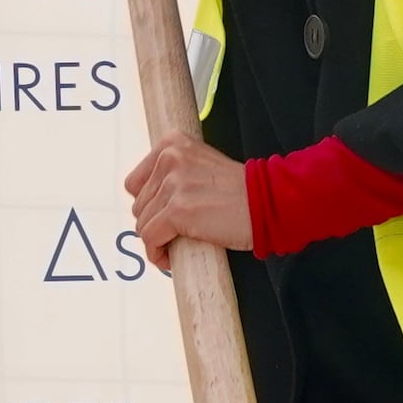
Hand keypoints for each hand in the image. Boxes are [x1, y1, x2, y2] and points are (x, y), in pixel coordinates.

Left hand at [122, 134, 252, 267]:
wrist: (267, 202)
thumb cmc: (240, 191)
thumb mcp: (200, 165)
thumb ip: (174, 175)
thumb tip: (148, 203)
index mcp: (171, 144)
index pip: (135, 182)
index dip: (149, 206)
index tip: (164, 217)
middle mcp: (168, 158)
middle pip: (138, 205)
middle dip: (155, 225)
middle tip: (176, 235)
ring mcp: (172, 184)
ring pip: (143, 224)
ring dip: (157, 241)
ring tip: (178, 245)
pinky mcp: (177, 209)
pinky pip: (151, 238)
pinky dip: (158, 253)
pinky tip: (173, 257)